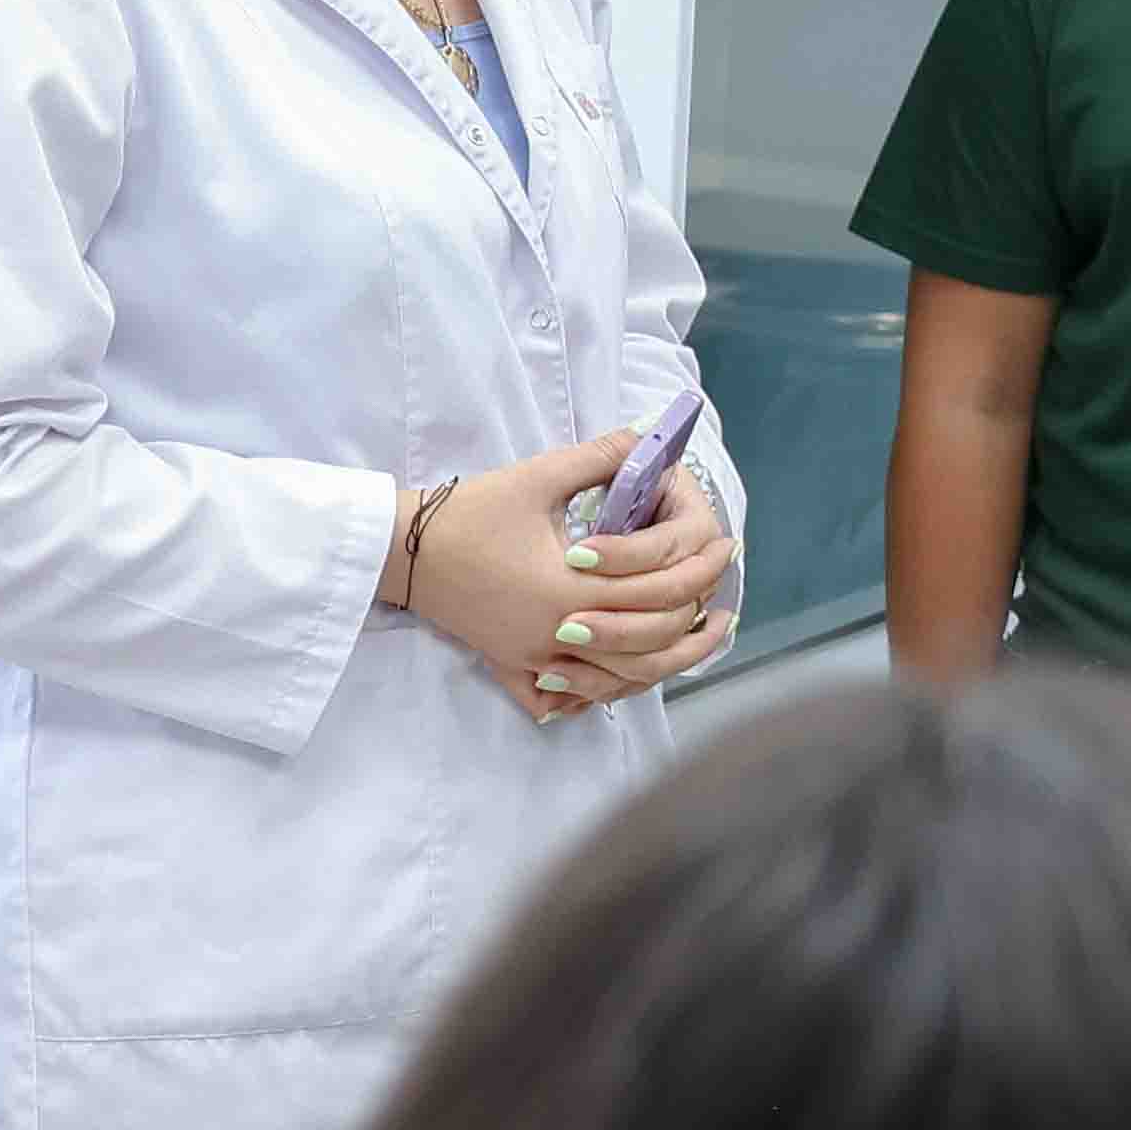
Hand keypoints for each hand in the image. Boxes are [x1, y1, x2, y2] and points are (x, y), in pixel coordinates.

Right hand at [408, 434, 736, 725]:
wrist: (404, 552)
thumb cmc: (468, 513)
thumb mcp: (537, 478)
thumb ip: (601, 457)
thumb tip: (652, 435)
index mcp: (569, 591)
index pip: (656, 590)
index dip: (700, 567)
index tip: (726, 547)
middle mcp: (558, 635)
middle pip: (650, 643)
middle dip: (695, 618)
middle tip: (724, 594)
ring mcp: (536, 657)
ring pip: (621, 681)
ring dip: (667, 663)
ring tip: (699, 638)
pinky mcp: (518, 665)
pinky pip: (576, 694)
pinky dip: (611, 686)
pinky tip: (637, 669)